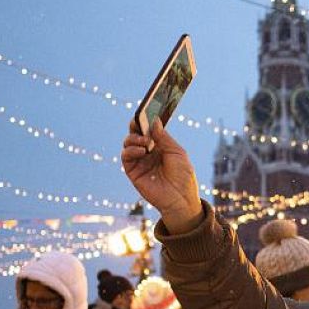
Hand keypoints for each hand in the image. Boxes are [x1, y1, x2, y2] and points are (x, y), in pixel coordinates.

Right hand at [122, 118, 202, 233]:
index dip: (145, 120)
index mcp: (160, 146)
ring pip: (128, 143)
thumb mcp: (177, 152)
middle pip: (136, 134)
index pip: (149, 129)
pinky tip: (141, 151)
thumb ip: (164, 138)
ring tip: (144, 141)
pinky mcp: (133, 172)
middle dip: (136, 125)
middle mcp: (148, 152)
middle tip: (138, 120)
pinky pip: (126, 157)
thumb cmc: (183, 176)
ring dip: (134, 138)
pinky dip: (131, 150)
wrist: (181, 199)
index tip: (145, 110)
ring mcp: (140, 162)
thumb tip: (153, 122)